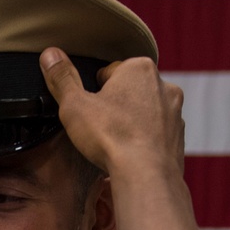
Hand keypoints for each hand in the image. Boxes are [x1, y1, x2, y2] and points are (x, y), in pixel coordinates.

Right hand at [39, 49, 184, 176]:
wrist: (146, 175)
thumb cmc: (111, 137)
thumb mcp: (74, 105)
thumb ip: (62, 78)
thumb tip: (50, 54)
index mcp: (139, 68)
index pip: (109, 72)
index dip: (93, 92)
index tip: (88, 110)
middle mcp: (164, 85)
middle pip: (129, 90)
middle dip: (115, 105)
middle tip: (99, 127)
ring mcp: (175, 112)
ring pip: (145, 111)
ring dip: (131, 122)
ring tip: (114, 143)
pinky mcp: (179, 137)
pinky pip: (156, 133)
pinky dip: (144, 140)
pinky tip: (130, 154)